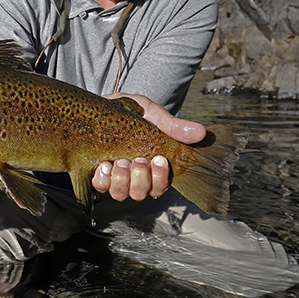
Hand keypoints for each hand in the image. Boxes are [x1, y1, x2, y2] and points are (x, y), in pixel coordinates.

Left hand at [92, 94, 206, 201]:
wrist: (107, 104)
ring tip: (120, 162)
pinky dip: (103, 178)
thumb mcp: (155, 115)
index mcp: (152, 166)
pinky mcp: (97, 171)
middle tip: (139, 160)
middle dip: (140, 179)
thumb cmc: (133, 112)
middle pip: (141, 193)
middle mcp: (134, 176)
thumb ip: (174, 127)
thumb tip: (200, 132)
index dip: (160, 179)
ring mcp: (116, 175)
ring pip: (121, 194)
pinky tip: (105, 164)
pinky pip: (100, 186)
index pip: (160, 186)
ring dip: (121, 180)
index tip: (159, 160)